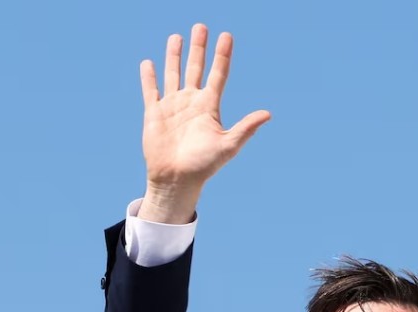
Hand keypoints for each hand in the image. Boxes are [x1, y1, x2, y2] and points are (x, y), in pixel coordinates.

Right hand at [138, 24, 270, 223]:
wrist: (177, 179)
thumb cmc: (204, 165)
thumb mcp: (228, 145)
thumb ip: (246, 128)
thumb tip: (268, 114)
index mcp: (209, 107)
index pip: (218, 75)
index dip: (222, 55)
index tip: (226, 36)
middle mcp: (192, 103)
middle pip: (196, 68)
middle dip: (199, 48)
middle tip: (201, 27)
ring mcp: (172, 106)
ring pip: (174, 74)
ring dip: (174, 55)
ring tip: (177, 36)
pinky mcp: (154, 113)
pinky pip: (151, 90)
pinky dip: (149, 77)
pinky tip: (149, 62)